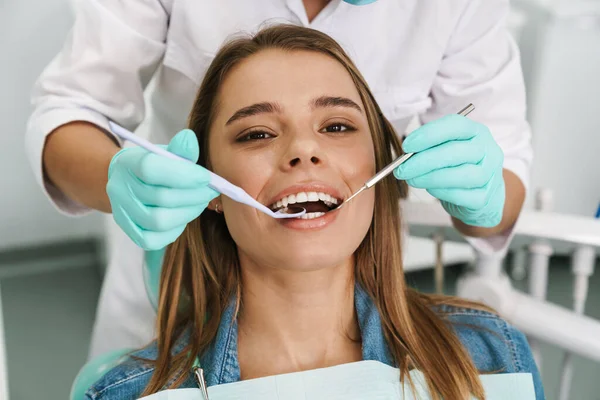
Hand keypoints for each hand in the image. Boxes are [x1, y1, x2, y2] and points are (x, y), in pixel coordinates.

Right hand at [107, 129, 217, 249]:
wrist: (129, 183)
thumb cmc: (154, 166)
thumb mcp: (165, 152)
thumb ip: (180, 149)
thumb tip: (190, 139)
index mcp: (127, 163)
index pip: (151, 169)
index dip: (183, 174)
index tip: (206, 177)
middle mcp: (119, 189)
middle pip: (160, 197)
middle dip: (194, 195)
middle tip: (211, 191)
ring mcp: (122, 213)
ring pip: (159, 221)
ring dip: (188, 212)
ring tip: (200, 202)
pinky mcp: (130, 232)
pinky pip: (155, 239)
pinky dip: (175, 229)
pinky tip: (184, 215)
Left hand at [394, 114, 504, 227]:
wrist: (480, 194)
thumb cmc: (457, 167)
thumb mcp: (446, 150)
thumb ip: (428, 148)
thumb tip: (405, 155)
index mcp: (477, 132)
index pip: (456, 125)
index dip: (429, 134)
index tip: (407, 146)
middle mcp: (488, 150)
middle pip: (456, 151)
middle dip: (424, 161)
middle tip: (402, 169)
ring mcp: (491, 174)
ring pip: (462, 175)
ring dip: (431, 178)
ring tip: (413, 180)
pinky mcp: (486, 197)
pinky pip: (462, 195)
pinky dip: (442, 192)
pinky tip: (431, 189)